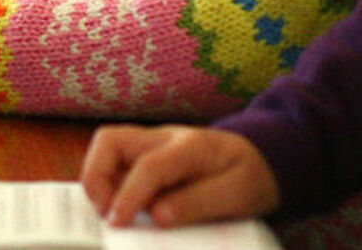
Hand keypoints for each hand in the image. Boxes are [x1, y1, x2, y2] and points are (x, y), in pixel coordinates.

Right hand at [81, 125, 280, 227]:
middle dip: (97, 177)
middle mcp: (165, 139)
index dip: (128, 195)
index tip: (116, 222)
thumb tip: (157, 215)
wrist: (264, 158)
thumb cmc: (251, 175)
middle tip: (106, 214)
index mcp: (190, 146)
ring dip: (99, 181)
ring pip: (108, 150)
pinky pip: (117, 165)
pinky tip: (120, 209)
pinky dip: (110, 185)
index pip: (149, 166)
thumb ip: (198, 203)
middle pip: (111, 141)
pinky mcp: (148, 158)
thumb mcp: (238, 193)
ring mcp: (153, 146)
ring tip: (111, 214)